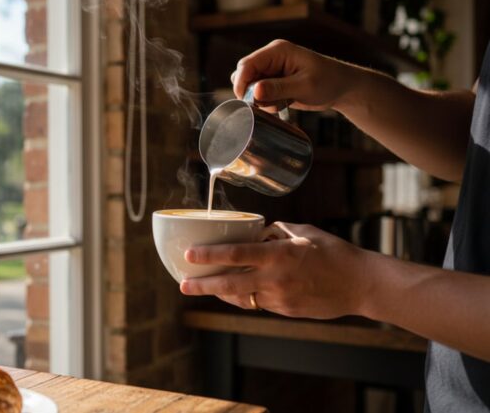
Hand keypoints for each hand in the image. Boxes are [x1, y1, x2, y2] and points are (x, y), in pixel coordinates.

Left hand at [180, 222, 374, 319]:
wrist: (361, 284)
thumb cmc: (333, 252)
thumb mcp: (303, 232)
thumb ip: (275, 232)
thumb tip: (255, 234)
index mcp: (278, 254)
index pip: (236, 254)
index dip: (210, 255)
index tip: (189, 255)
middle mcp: (275, 278)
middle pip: (229, 284)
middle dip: (203, 285)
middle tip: (183, 285)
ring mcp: (280, 298)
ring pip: (241, 297)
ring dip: (221, 293)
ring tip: (206, 287)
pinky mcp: (285, 311)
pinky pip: (260, 303)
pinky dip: (248, 296)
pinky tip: (239, 291)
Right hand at [230, 40, 368, 112]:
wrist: (343, 87)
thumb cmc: (329, 82)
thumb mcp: (304, 86)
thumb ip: (277, 88)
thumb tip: (253, 91)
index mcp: (277, 51)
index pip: (247, 64)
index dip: (241, 82)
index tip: (246, 102)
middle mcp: (271, 57)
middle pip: (244, 74)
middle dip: (251, 93)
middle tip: (269, 104)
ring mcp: (272, 69)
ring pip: (250, 86)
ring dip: (260, 99)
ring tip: (281, 103)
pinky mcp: (274, 81)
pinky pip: (259, 93)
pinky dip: (267, 102)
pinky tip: (283, 103)